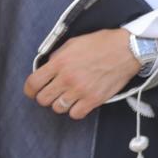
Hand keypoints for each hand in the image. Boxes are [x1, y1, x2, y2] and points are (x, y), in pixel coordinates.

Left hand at [22, 29, 140, 119]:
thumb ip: (58, 55)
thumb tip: (47, 67)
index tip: (33, 91)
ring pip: (58, 108)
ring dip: (61, 103)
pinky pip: (75, 114)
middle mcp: (68, 78)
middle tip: (53, 93)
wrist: (128, 50)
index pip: (33, 83)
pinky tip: (80, 102)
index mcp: (60, 62)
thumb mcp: (75, 42)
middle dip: (45, 96)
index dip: (30, 90)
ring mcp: (81, 90)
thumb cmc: (103, 43)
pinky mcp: (94, 99)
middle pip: (43, 99)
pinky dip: (75, 110)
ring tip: (69, 96)